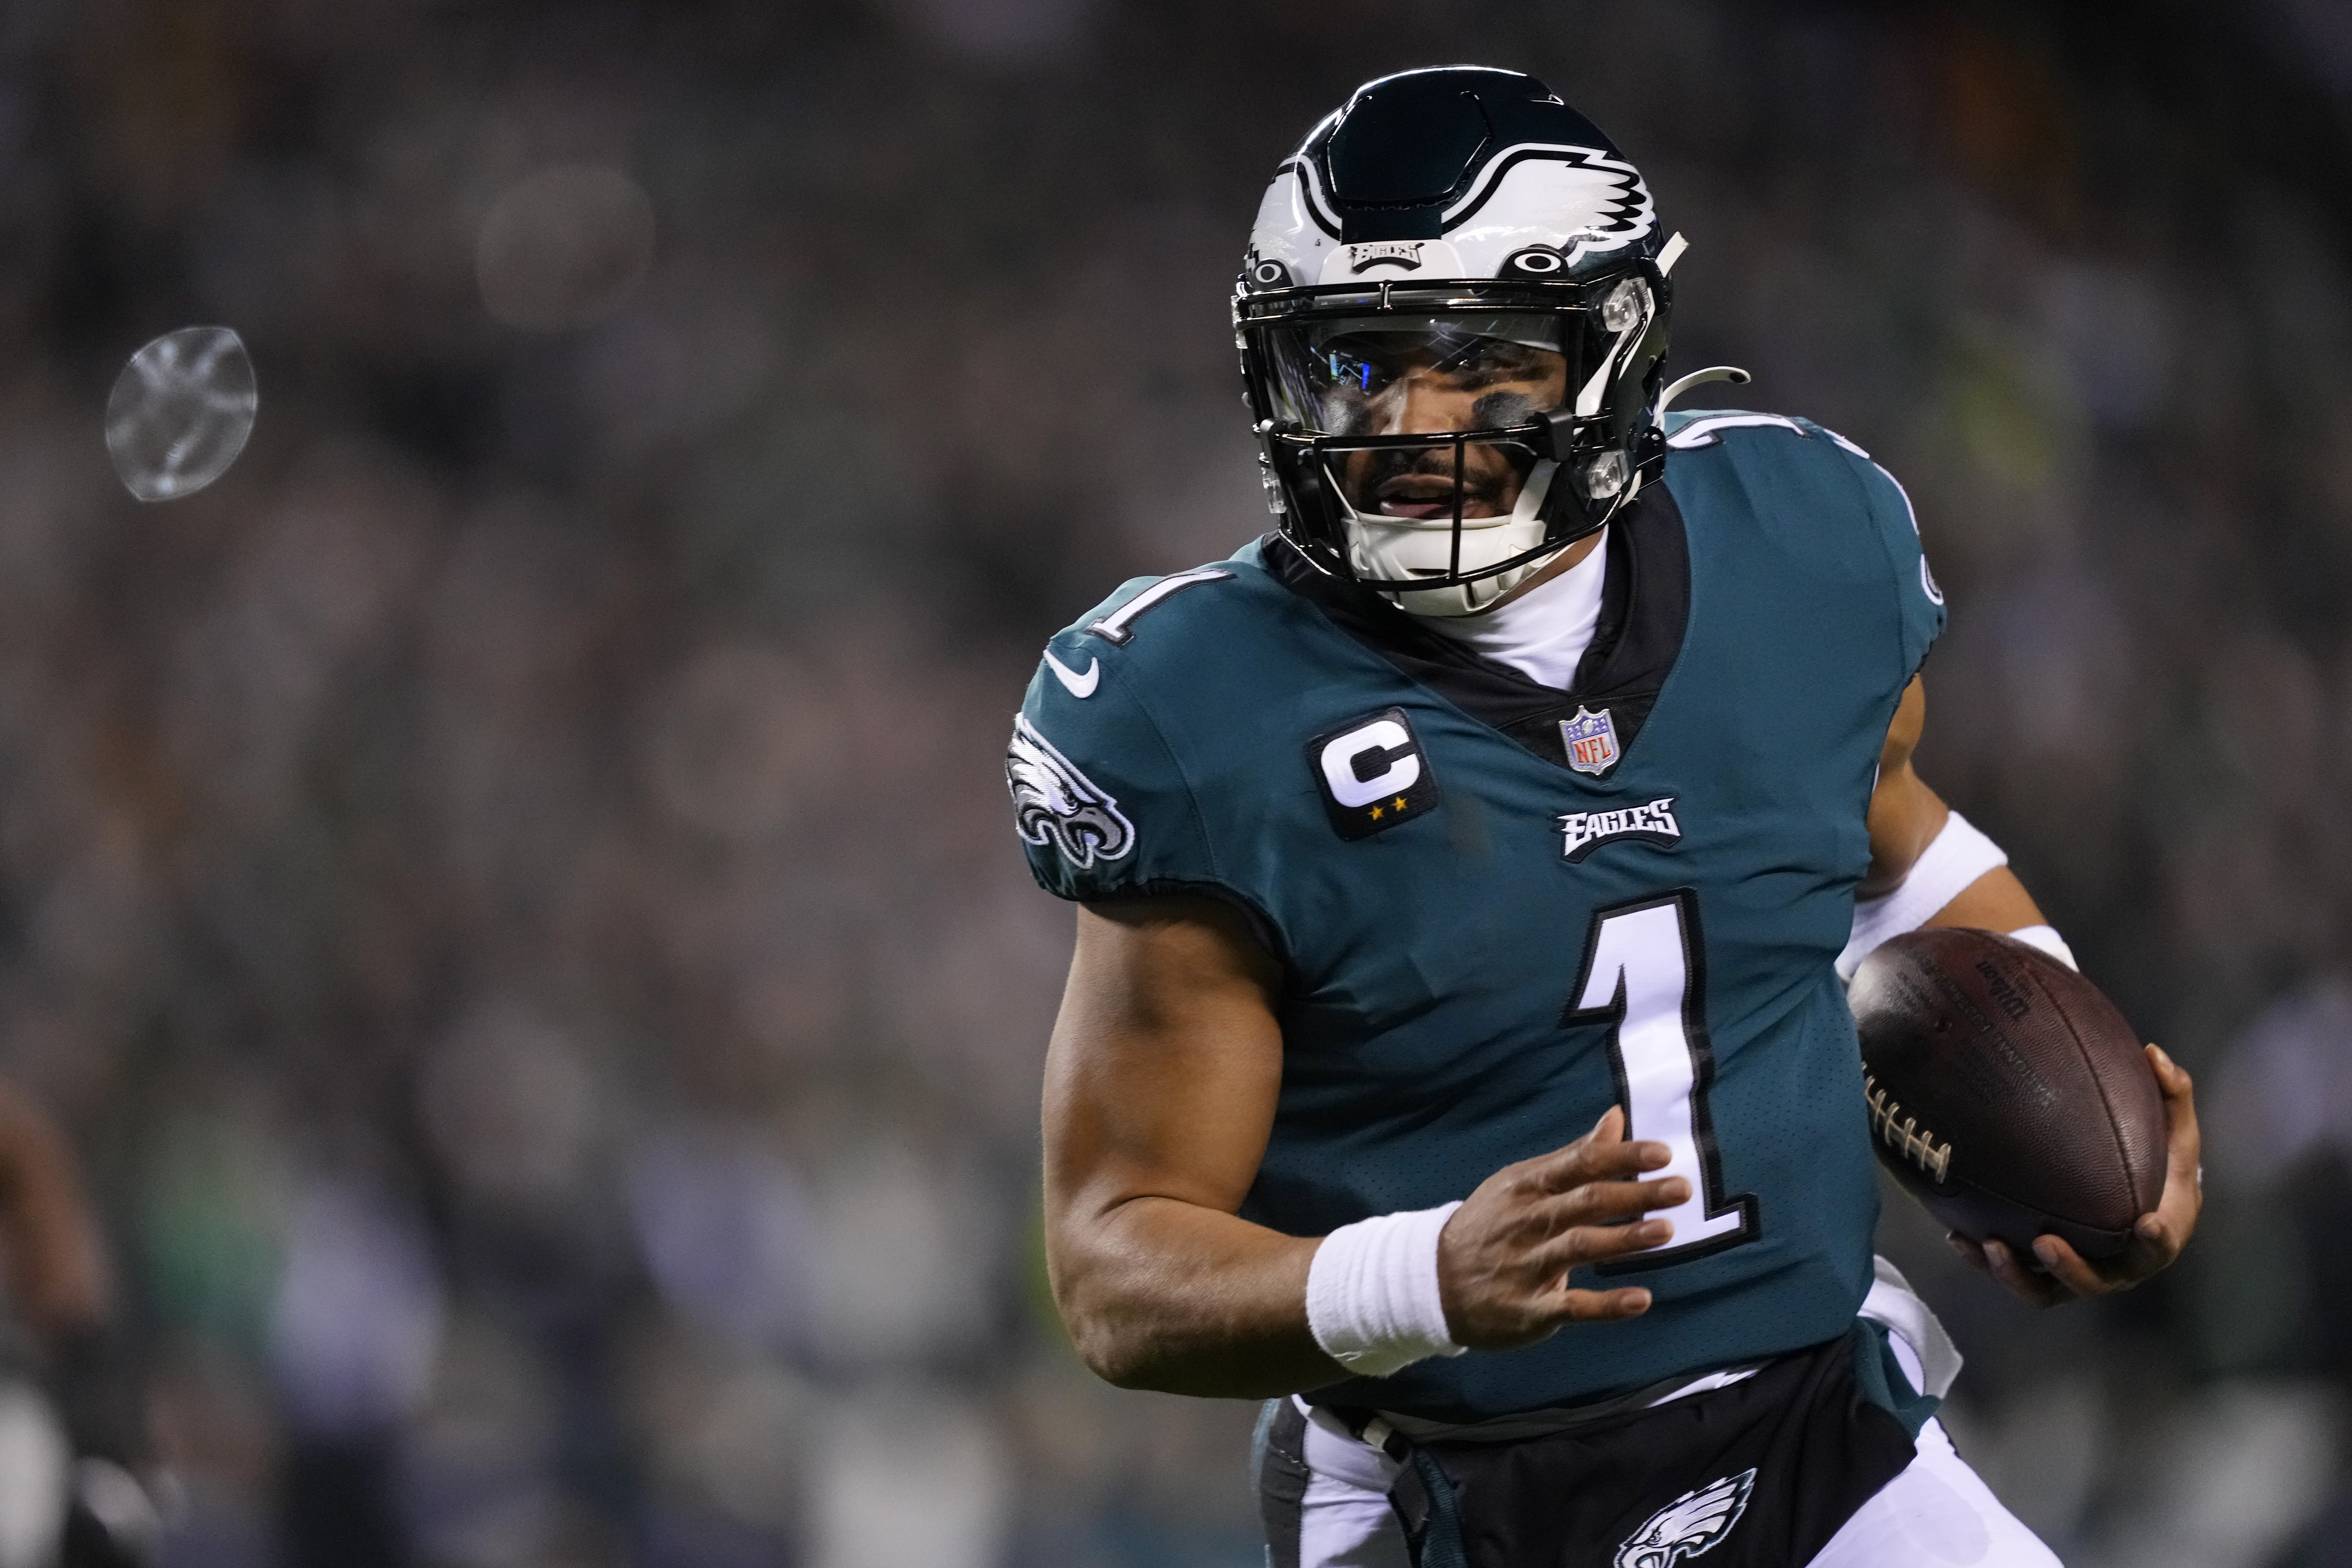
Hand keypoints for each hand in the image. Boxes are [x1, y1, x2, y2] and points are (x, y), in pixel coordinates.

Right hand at [1436, 1106, 1687, 1349]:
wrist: (1433, 1281)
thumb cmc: (1492, 1225)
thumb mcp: (1523, 1182)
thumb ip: (1574, 1155)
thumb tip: (1616, 1117)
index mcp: (1527, 1186)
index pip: (1580, 1164)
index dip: (1621, 1158)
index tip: (1662, 1153)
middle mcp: (1527, 1222)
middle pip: (1585, 1203)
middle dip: (1634, 1195)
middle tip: (1681, 1189)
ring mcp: (1526, 1266)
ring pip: (1579, 1247)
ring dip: (1623, 1239)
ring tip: (1665, 1231)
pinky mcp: (1529, 1309)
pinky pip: (1571, 1306)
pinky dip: (1606, 1304)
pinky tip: (1641, 1300)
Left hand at [1948, 1044, 2200, 1307]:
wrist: (2128, 1197)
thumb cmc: (2155, 1159)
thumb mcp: (2169, 1128)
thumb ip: (2169, 1093)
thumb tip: (2154, 1053)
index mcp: (2156, 1234)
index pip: (2160, 1244)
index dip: (2158, 1239)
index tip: (2147, 1222)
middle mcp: (2116, 1265)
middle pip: (2097, 1281)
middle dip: (2071, 1268)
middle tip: (2045, 1241)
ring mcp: (2076, 1272)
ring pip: (2047, 1290)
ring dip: (2018, 1275)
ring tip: (1991, 1245)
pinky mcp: (2041, 1271)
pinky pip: (2013, 1274)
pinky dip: (1984, 1260)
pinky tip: (1957, 1238)